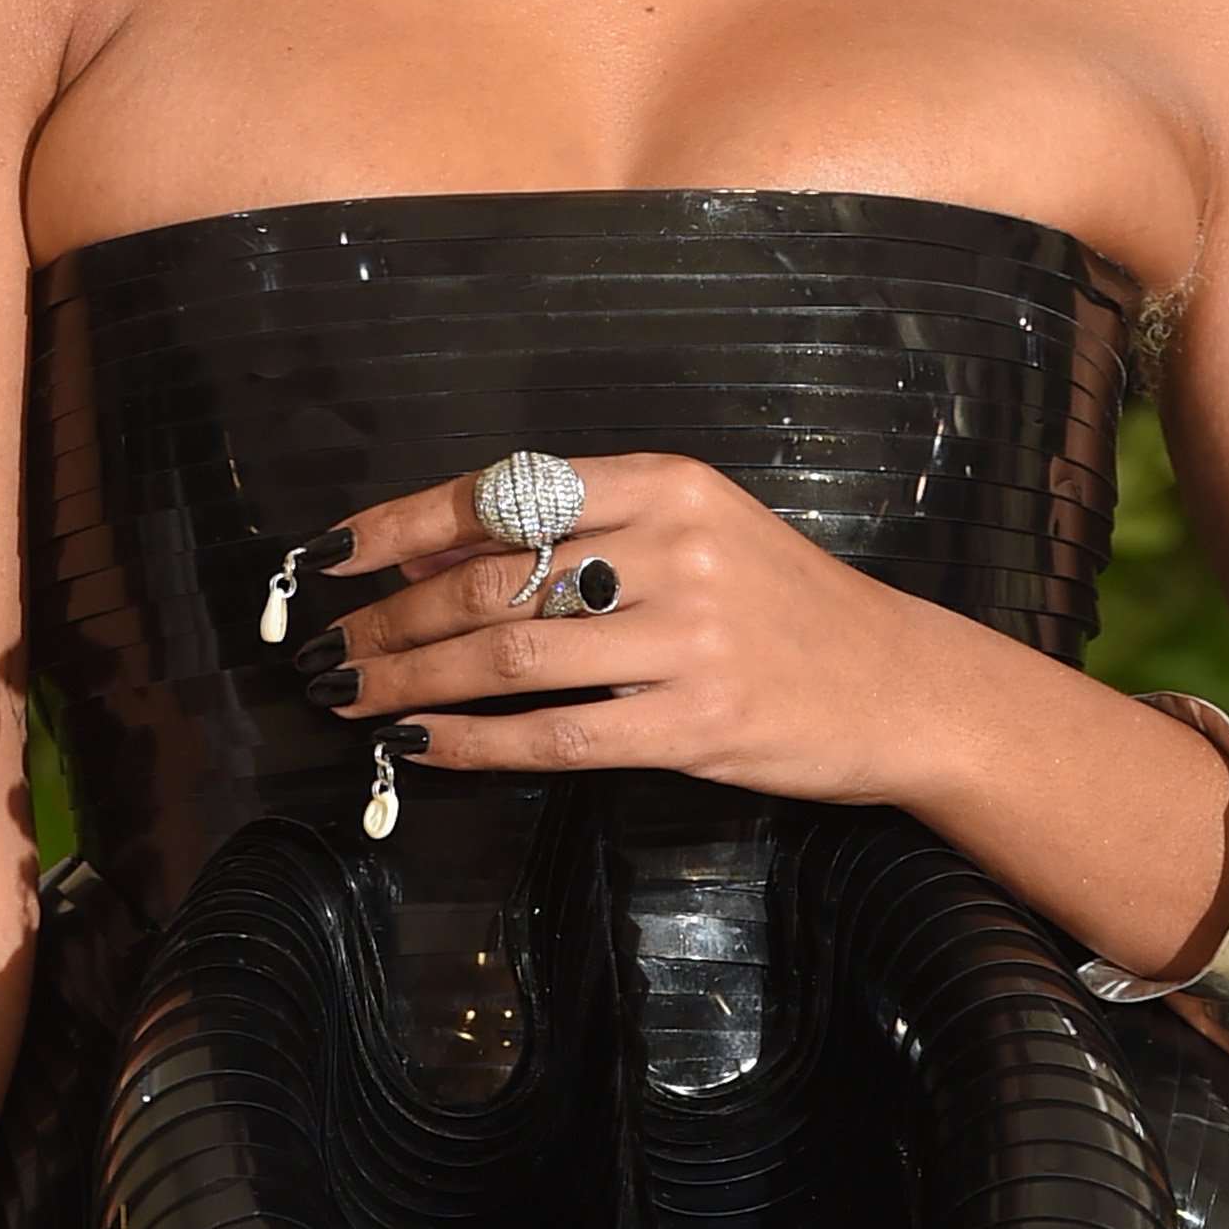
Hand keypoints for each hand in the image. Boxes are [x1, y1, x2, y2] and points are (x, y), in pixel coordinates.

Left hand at [295, 453, 964, 805]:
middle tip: (328, 649)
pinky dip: (474, 743)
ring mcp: (690, 639)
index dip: (403, 523)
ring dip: (412, 680)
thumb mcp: (695, 532)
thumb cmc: (781, 605)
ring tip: (353, 696)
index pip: (504, 492)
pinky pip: (556, 734)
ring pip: (510, 655)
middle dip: (389, 617)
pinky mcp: (697, 724)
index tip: (331, 555)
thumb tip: (430, 554)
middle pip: (492, 578)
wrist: (900, 685)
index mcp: (668, 482)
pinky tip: (421, 746)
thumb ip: (578, 535)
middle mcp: (676, 548)